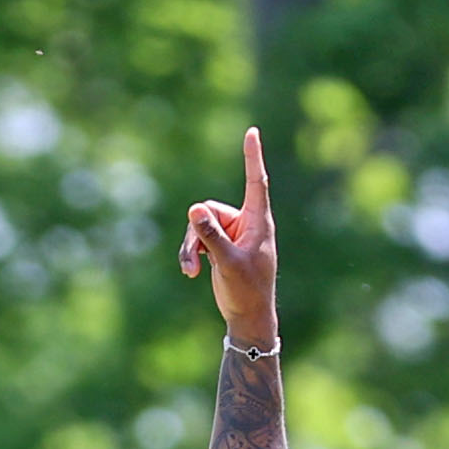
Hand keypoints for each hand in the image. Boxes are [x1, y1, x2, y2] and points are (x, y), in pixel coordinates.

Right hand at [178, 126, 279, 341]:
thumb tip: (193, 208)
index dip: (252, 156)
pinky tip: (192, 274)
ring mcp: (231, 234)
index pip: (256, 181)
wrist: (247, 316)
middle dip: (196, 234)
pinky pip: (198, 240)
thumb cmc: (247, 290)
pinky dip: (192, 255)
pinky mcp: (221, 246)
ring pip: (199, 227)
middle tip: (193, 260)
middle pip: (210, 211)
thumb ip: (210, 235)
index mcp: (258, 221)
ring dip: (191, 248)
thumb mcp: (227, 262)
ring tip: (191, 272)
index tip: (252, 132)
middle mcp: (245, 223)